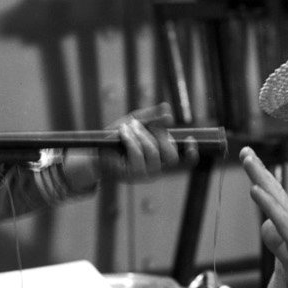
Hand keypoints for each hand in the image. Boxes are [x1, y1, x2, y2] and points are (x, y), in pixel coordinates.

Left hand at [65, 106, 191, 191]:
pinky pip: (137, 154)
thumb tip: (168, 111)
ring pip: (153, 152)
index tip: (191, 140)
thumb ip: (151, 117)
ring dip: (140, 135)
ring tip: (127, 127)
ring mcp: (145, 175)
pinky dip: (131, 139)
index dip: (191, 154)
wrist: (96, 152)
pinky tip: (123, 133)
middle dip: (158, 135)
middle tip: (142, 125)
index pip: (183, 161)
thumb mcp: (135, 123)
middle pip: (170, 154)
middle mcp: (156, 170)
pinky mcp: (132, 176)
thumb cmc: (117, 138)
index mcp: (160, 159)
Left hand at [241, 147, 287, 287]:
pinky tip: (257, 190)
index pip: (279, 205)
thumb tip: (270, 232)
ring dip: (262, 180)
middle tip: (246, 151)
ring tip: (248, 159)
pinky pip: (285, 224)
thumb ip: (282, 247)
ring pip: (280, 203)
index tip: (253, 167)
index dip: (265, 185)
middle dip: (260, 172)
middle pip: (278, 195)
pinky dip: (270, 206)